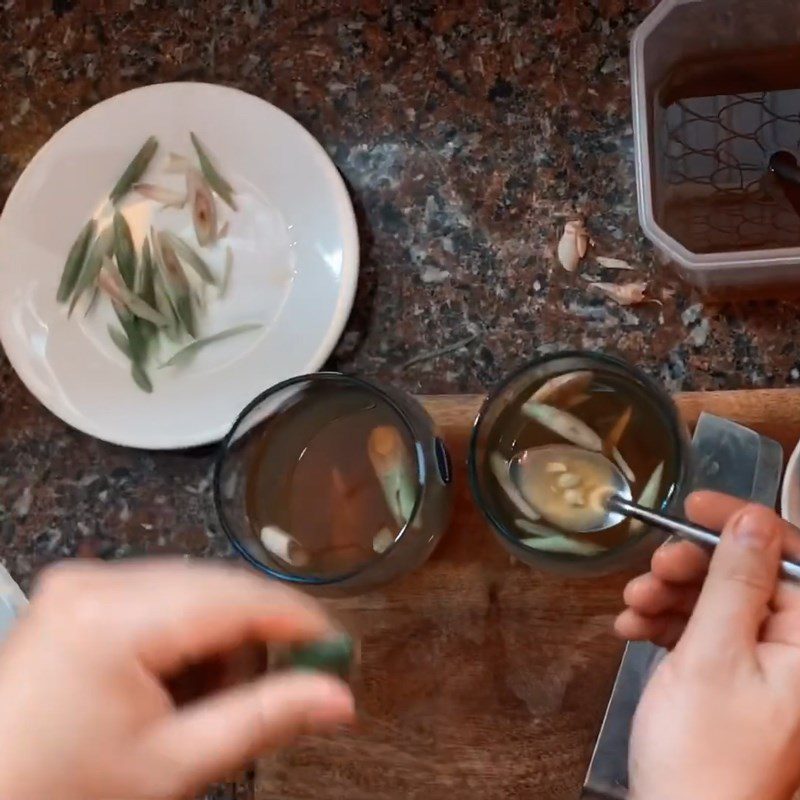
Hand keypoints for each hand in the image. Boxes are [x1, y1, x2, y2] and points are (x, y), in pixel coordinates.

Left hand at [0, 560, 354, 799]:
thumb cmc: (63, 794)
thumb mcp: (173, 766)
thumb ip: (264, 720)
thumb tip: (338, 698)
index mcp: (115, 620)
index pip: (236, 597)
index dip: (296, 619)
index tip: (335, 647)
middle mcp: (95, 581)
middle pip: (214, 586)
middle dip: (252, 636)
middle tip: (278, 686)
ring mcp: (81, 581)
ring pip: (191, 586)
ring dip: (217, 635)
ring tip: (203, 701)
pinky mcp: (75, 591)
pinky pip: (157, 592)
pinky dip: (182, 630)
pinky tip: (173, 681)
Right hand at [616, 492, 799, 799]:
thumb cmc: (705, 754)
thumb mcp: (713, 655)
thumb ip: (734, 583)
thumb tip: (752, 520)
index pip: (787, 554)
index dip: (742, 522)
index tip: (693, 507)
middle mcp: (792, 648)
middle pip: (745, 576)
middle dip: (693, 567)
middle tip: (654, 570)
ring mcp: (760, 664)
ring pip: (715, 601)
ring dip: (669, 596)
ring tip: (631, 608)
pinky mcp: (729, 678)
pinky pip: (700, 631)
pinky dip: (664, 625)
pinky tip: (632, 631)